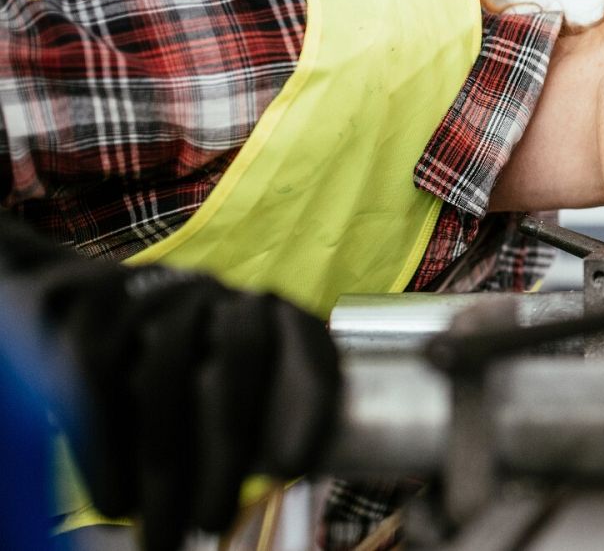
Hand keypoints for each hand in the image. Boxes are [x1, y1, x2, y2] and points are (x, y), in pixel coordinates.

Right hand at [0, 216, 342, 550]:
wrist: (75, 306)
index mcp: (258, 308)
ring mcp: (155, 296)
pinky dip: (106, 450)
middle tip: (214, 522)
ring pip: (164, 377)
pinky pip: (100, 379)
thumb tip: (290, 473)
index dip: (311, 393)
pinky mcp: (93, 308)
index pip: (301, 334)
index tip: (294, 469)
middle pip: (240, 355)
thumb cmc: (170, 363)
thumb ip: (253, 411)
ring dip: (164, 466)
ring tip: (164, 536)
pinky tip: (116, 503)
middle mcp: (214, 293)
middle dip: (229, 445)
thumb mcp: (218, 374)